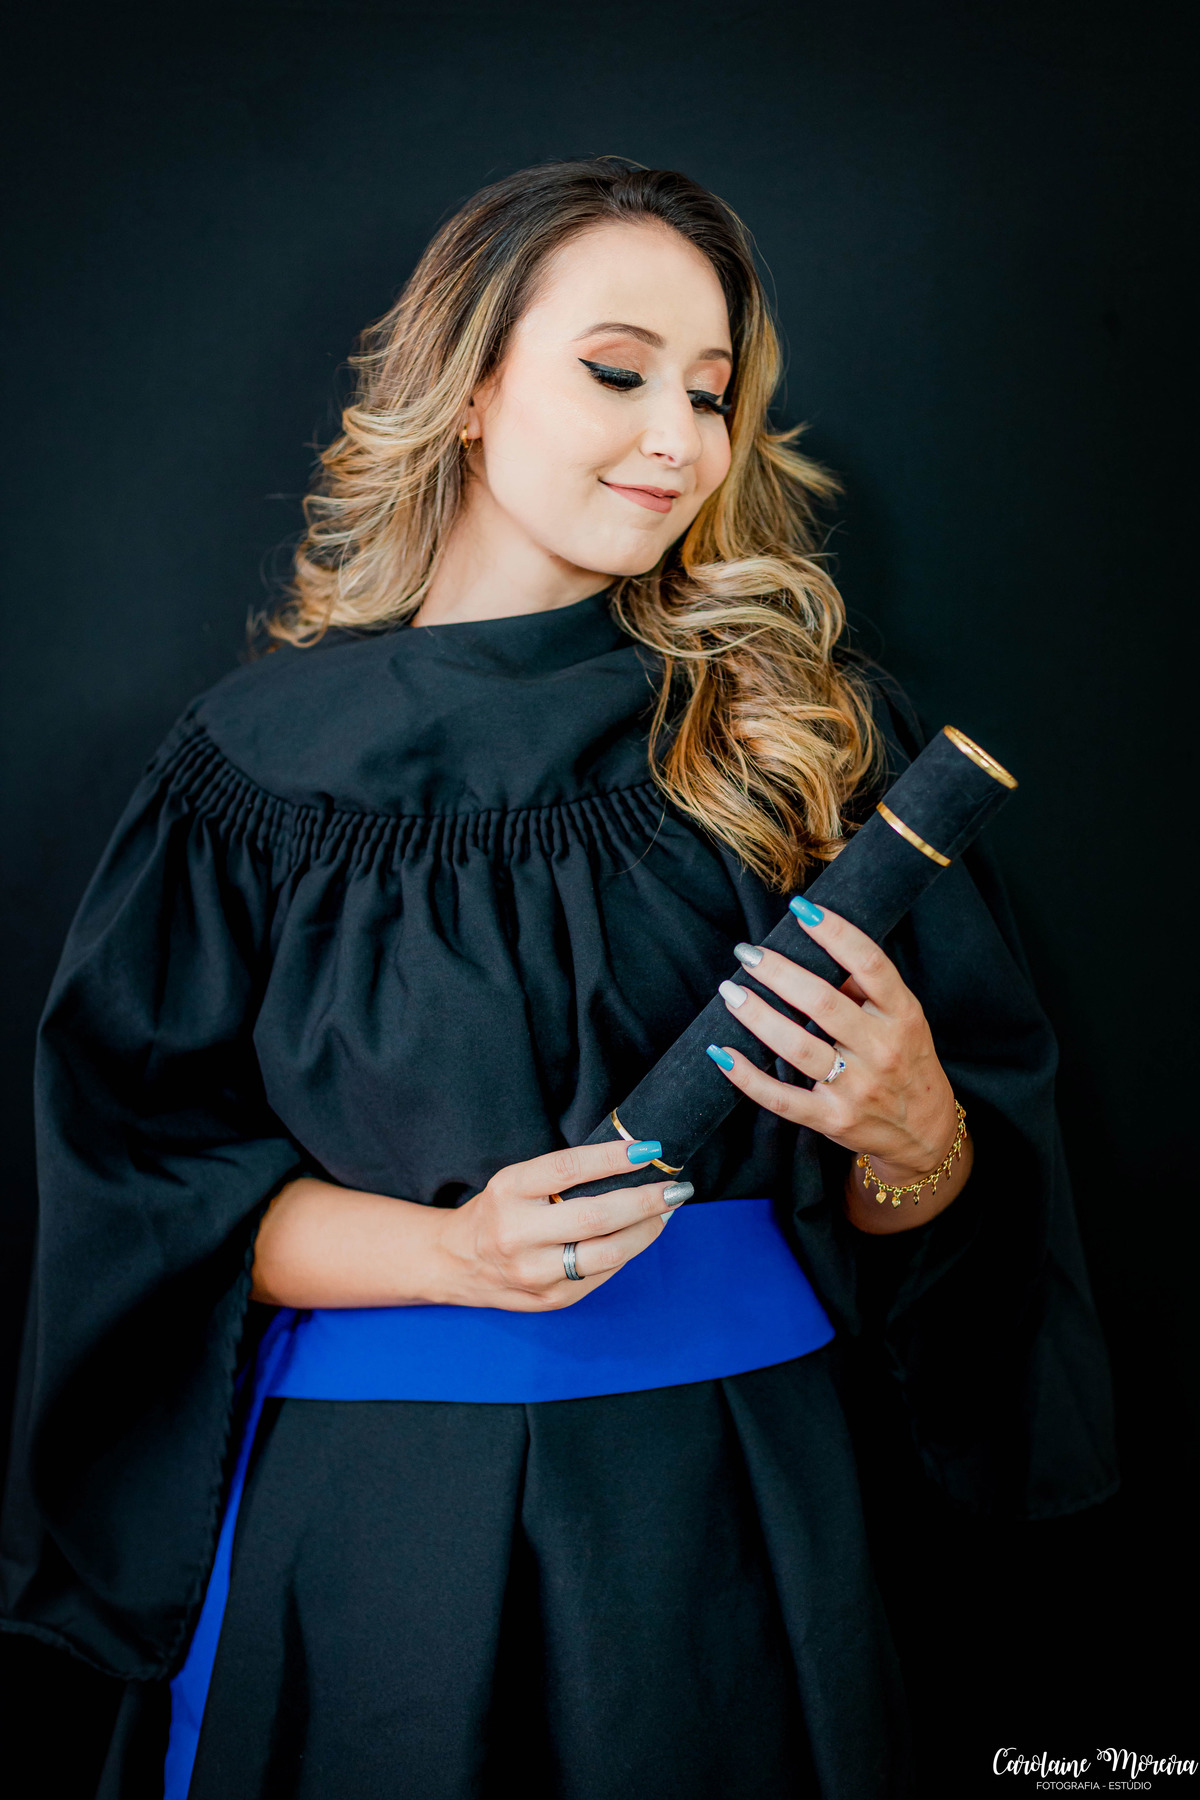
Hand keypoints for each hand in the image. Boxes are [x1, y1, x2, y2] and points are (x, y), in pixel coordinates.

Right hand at [433, 1140, 692, 1311]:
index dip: (612, 1158)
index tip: (649, 1150)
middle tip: (676, 1187)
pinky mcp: (552, 1298)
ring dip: (648, 1230)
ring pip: (608, 1252)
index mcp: (509, 1191)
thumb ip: (563, 1175)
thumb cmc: (498, 1211)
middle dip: (646, 1200)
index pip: (568, 1170)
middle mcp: (518, 1233)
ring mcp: (534, 1272)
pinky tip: (640, 1235)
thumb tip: (632, 1161)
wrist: (456, 1262)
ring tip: (667, 1211)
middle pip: (596, 1216)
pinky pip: (603, 1273)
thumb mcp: (517, 1181)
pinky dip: (628, 1251)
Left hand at [707, 901, 968, 1225]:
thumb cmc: (906, 1061)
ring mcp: (856, 1088)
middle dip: (779, 973)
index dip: (836, 933)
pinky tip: (721, 1052)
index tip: (802, 909)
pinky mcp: (832, 1119)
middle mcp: (881, 1050)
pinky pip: (781, 1098)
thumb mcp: (904, 1019)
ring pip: (798, 1047)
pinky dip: (747, 1077)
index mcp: (902, 1015)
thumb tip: (818, 944)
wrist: (925, 1132)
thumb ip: (868, 987)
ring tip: (730, 991)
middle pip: (824, 1003)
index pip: (870, 965)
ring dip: (758, 1017)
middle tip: (747, 953)